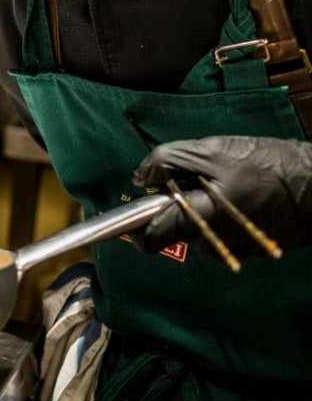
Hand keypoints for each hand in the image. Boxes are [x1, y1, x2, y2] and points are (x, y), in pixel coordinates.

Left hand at [131, 135, 311, 257]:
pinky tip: (238, 192)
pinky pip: (219, 229)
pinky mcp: (247, 246)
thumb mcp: (211, 151)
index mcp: (197, 220)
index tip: (135, 208)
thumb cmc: (266, 166)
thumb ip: (167, 160)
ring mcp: (232, 248)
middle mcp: (211, 243)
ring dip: (200, 204)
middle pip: (174, 225)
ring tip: (223, 180)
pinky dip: (219, 212)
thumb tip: (140, 175)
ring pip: (197, 226)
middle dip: (175, 201)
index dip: (134, 225)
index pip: (149, 238)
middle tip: (194, 174)